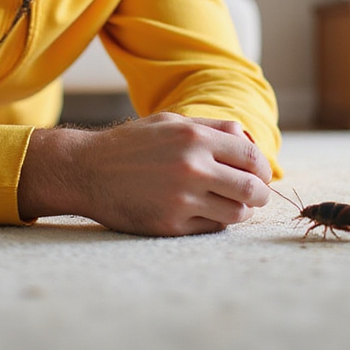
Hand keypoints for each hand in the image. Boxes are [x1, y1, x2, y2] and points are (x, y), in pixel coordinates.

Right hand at [18, 112, 271, 235]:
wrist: (86, 170)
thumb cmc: (132, 144)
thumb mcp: (171, 122)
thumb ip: (213, 128)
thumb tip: (250, 144)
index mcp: (195, 137)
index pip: (252, 157)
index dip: (262, 170)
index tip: (260, 176)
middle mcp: (192, 167)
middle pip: (252, 189)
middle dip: (260, 194)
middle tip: (256, 196)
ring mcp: (181, 199)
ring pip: (237, 213)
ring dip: (240, 210)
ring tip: (231, 205)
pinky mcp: (170, 225)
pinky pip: (212, 227)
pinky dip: (215, 221)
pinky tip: (205, 212)